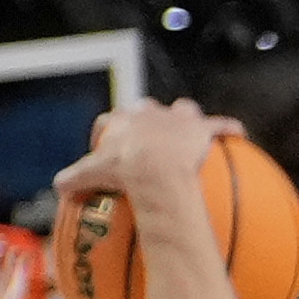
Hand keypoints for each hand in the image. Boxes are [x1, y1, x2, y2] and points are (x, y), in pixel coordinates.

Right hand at [46, 97, 231, 225]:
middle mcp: (148, 113)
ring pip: (182, 109)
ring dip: (184, 117)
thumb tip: (59, 189)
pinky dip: (229, 129)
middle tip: (147, 139)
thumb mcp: (88, 177)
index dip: (108, 133)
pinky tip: (238, 134)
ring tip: (187, 130)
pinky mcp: (201, 127)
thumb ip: (71, 180)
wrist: (154, 169)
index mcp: (120, 121)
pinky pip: (221, 125)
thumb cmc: (121, 171)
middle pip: (146, 109)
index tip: (108, 148)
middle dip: (146, 119)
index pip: (110, 121)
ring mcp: (176, 118)